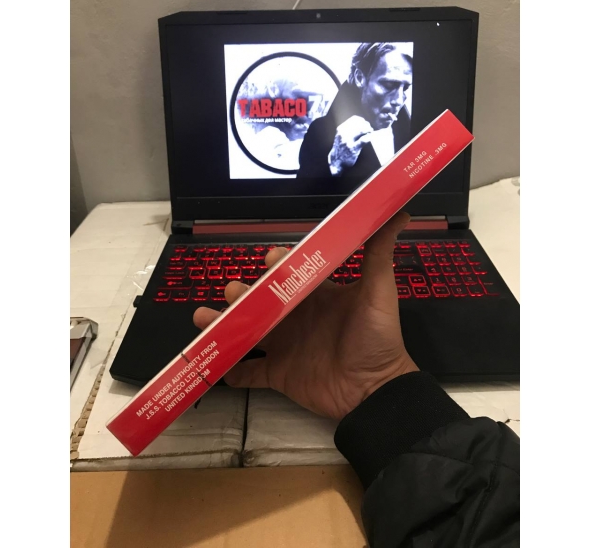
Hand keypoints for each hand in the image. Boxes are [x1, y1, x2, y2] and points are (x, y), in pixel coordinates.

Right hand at [192, 212, 418, 419]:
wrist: (376, 390)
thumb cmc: (378, 338)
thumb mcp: (379, 292)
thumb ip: (379, 253)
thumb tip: (399, 212)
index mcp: (316, 296)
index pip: (289, 274)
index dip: (276, 265)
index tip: (270, 261)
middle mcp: (296, 318)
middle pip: (259, 301)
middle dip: (241, 294)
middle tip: (233, 292)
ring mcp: (285, 347)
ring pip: (246, 332)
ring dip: (223, 325)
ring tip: (202, 318)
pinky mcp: (279, 375)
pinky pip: (248, 372)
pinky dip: (229, 369)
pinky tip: (212, 361)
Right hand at [328, 116, 373, 175]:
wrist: (336, 161)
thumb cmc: (340, 148)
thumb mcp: (341, 136)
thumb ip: (348, 129)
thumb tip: (361, 122)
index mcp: (340, 129)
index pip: (354, 119)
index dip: (361, 120)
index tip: (365, 123)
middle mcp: (343, 134)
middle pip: (359, 124)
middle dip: (366, 125)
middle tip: (369, 128)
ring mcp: (348, 141)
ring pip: (361, 130)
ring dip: (368, 129)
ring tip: (371, 131)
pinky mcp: (353, 149)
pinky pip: (363, 140)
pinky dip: (369, 137)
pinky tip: (371, 136)